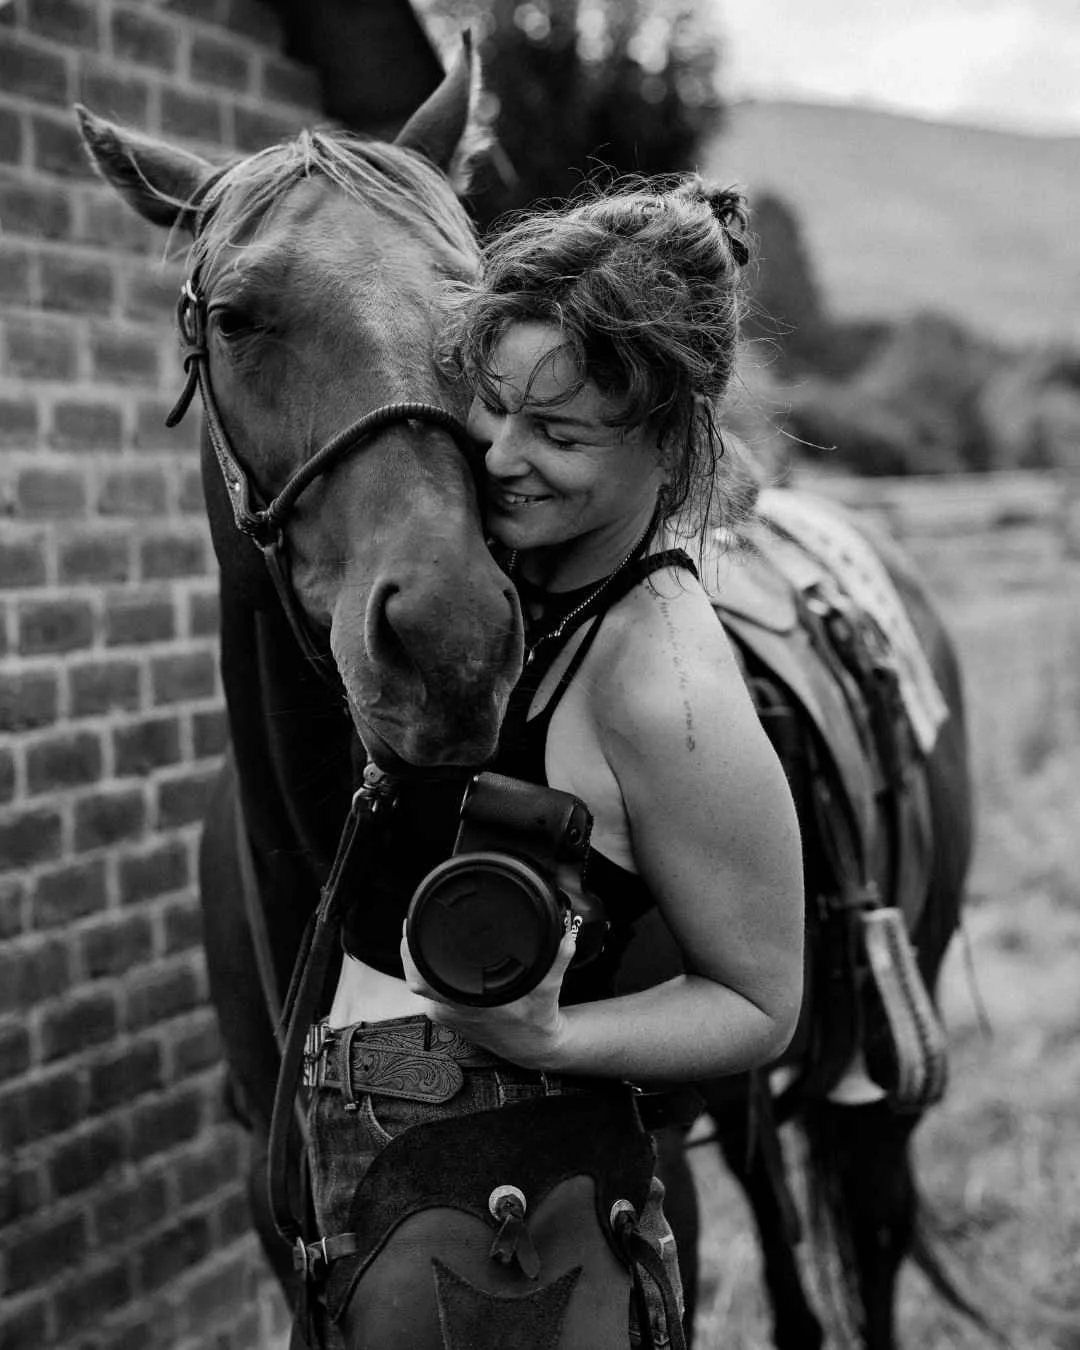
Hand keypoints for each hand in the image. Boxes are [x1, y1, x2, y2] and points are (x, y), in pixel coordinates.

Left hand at [400, 916, 579, 1069]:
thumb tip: (564, 939)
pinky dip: (430, 971)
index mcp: (466, 1004)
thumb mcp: (548, 991)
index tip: (412, 926)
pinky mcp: (449, 1013)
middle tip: (419, 920)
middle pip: (415, 976)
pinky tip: (438, 955)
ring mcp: (447, 1013)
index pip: (421, 978)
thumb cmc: (535, 1022)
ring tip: (426, 933)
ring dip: (421, 960)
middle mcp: (450, 1010)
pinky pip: (430, 988)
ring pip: (421, 982)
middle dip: (414, 947)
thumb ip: (556, 962)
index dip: (411, 953)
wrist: (532, 1047)